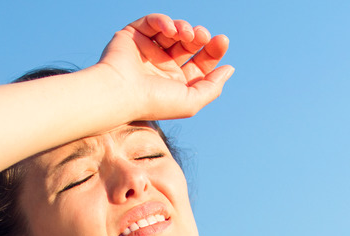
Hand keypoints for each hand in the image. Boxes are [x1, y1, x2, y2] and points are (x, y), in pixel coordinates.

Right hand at [98, 14, 233, 120]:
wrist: (120, 92)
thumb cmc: (155, 101)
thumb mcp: (192, 101)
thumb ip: (213, 87)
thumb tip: (229, 69)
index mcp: (176, 82)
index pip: (200, 63)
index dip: (213, 51)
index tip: (221, 41)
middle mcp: (162, 66)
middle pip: (189, 45)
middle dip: (200, 37)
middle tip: (203, 36)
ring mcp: (148, 50)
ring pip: (173, 31)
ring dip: (184, 28)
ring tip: (186, 34)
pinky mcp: (133, 36)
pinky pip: (153, 22)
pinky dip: (164, 21)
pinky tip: (171, 29)